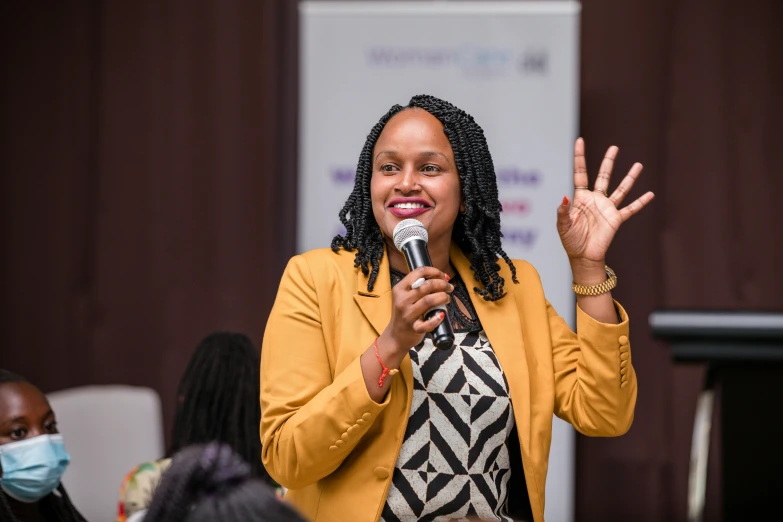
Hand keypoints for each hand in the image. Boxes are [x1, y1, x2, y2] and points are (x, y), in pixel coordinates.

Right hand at [379, 266, 452, 355]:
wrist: (396, 335)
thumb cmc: (404, 313)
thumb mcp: (405, 296)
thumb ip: (417, 286)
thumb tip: (440, 277)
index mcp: (400, 289)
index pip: (418, 272)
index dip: (434, 272)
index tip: (444, 276)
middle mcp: (402, 300)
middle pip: (427, 285)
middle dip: (442, 284)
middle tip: (449, 287)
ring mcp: (408, 314)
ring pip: (429, 300)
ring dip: (443, 297)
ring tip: (447, 298)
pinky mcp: (414, 327)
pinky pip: (427, 323)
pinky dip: (437, 319)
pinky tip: (442, 315)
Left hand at [557, 138, 654, 263]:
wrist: (584, 256)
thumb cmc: (571, 240)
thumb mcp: (563, 225)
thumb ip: (563, 211)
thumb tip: (565, 197)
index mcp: (581, 198)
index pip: (580, 173)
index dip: (580, 157)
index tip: (580, 140)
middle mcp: (596, 200)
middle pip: (603, 176)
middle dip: (608, 162)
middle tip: (614, 148)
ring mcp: (607, 208)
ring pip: (621, 189)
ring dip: (630, 178)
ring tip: (638, 165)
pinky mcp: (616, 219)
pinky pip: (630, 209)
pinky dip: (640, 202)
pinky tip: (650, 194)